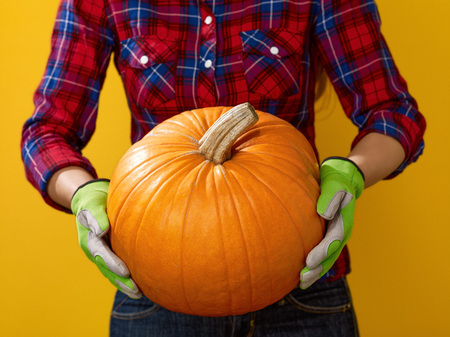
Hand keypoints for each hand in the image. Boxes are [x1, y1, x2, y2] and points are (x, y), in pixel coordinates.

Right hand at [71, 179, 141, 298]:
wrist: (92, 199)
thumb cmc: (92, 200)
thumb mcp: (91, 204)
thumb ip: (95, 215)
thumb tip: (100, 230)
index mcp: (88, 240)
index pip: (101, 254)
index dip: (112, 264)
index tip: (125, 272)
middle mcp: (94, 250)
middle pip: (107, 269)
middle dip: (121, 280)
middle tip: (136, 290)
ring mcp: (102, 253)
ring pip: (112, 272)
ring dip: (124, 284)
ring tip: (139, 294)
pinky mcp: (110, 252)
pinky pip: (117, 267)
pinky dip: (126, 276)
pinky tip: (141, 284)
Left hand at [300, 157, 363, 288]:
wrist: (343, 178)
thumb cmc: (337, 181)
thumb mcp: (335, 185)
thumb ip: (330, 198)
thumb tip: (323, 213)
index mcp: (343, 223)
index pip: (332, 241)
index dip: (322, 253)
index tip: (310, 262)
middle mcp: (340, 232)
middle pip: (330, 255)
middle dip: (317, 269)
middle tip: (302, 280)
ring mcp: (334, 235)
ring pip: (326, 257)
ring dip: (315, 271)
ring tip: (301, 283)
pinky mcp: (327, 234)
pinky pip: (321, 252)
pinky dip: (313, 263)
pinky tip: (300, 272)